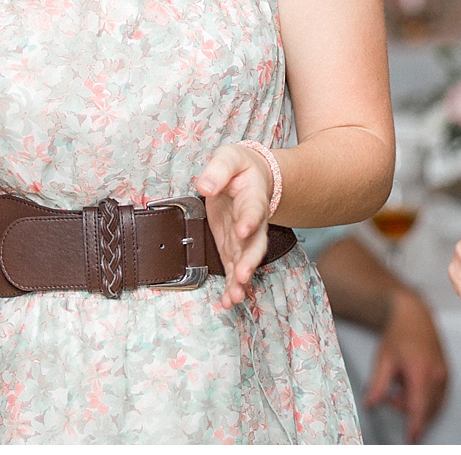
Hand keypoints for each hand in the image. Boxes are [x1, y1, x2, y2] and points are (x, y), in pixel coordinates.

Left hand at [195, 143, 272, 309]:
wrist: (254, 177)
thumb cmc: (240, 167)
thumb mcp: (229, 158)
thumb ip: (218, 170)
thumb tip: (204, 185)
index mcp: (253, 197)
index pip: (253, 210)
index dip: (249, 221)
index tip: (243, 230)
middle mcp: (252, 222)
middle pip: (255, 244)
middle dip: (249, 261)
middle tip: (242, 275)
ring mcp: (244, 238)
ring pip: (245, 261)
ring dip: (240, 280)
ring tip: (234, 297)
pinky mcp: (233, 247)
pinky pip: (234, 269)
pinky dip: (231, 286)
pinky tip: (227, 301)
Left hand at [367, 288, 449, 441]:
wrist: (414, 315)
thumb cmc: (401, 333)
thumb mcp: (383, 359)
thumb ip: (378, 385)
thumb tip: (371, 403)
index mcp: (421, 371)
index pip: (419, 407)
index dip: (415, 426)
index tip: (411, 438)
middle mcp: (437, 374)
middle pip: (426, 409)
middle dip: (409, 412)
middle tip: (393, 397)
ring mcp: (444, 375)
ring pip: (433, 405)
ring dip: (417, 405)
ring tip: (400, 386)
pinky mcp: (446, 374)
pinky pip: (438, 397)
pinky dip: (425, 399)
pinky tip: (412, 386)